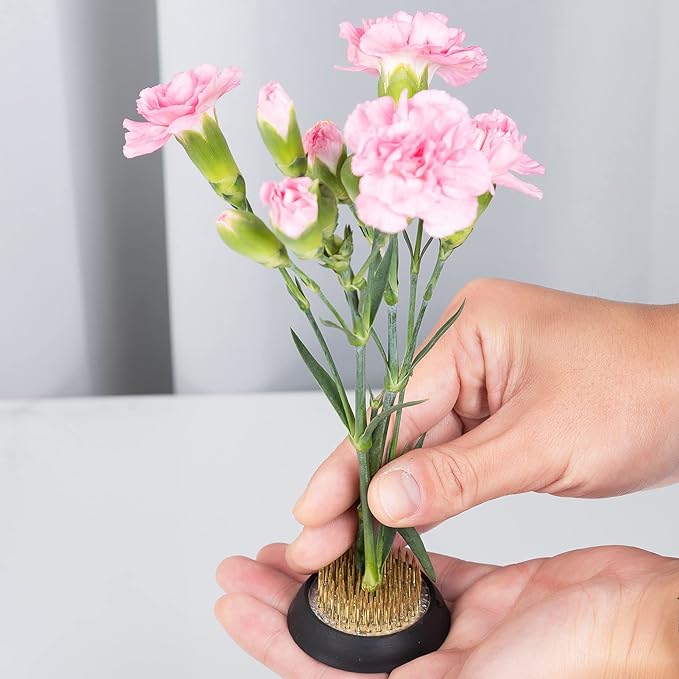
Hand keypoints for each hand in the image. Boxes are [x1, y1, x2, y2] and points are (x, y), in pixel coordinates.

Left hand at [216, 543, 678, 677]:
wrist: (642, 620)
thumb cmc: (579, 660)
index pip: (325, 668)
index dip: (275, 636)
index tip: (235, 603)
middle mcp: (431, 665)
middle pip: (338, 630)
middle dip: (285, 598)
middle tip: (243, 565)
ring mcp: (456, 629)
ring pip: (372, 597)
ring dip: (330, 569)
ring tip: (291, 545)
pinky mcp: (482, 594)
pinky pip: (420, 570)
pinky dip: (387, 552)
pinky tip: (360, 532)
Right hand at [289, 279, 678, 570]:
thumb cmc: (642, 390)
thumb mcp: (543, 440)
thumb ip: (457, 474)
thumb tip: (381, 500)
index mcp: (469, 329)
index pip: (394, 406)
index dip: (350, 464)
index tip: (312, 511)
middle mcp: (468, 350)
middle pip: (401, 427)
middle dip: (362, 487)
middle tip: (320, 542)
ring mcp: (486, 382)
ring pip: (425, 446)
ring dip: (395, 496)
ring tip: (350, 544)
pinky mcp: (503, 412)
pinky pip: (455, 455)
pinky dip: (434, 492)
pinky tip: (402, 524)